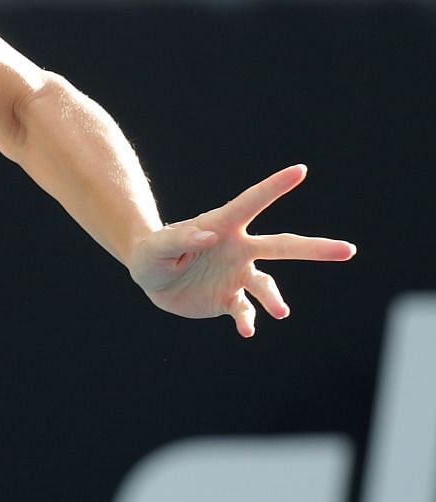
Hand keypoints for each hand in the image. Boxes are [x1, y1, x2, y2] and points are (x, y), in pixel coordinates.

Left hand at [128, 165, 356, 336]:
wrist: (153, 280)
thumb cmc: (153, 253)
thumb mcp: (156, 246)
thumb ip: (178, 239)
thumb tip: (206, 236)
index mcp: (222, 226)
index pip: (251, 203)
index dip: (274, 187)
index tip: (300, 170)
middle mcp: (239, 248)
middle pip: (283, 246)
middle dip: (316, 248)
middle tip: (348, 250)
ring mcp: (238, 274)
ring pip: (267, 284)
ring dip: (275, 298)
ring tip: (281, 312)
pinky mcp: (230, 298)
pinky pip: (245, 310)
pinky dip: (247, 320)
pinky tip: (247, 331)